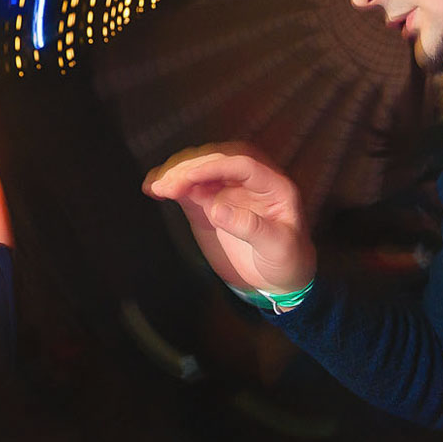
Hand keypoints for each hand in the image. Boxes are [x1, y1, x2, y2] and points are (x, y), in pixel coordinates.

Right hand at [144, 144, 314, 292]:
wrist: (278, 279)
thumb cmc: (287, 261)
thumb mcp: (278, 247)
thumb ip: (250, 227)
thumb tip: (217, 209)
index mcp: (274, 187)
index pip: (242, 165)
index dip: (216, 166)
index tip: (192, 176)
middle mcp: (249, 183)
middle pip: (217, 162)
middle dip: (191, 169)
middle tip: (170, 184)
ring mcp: (228, 192)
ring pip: (200, 171)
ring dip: (177, 174)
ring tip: (158, 186)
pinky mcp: (210, 203)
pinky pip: (189, 188)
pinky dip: (171, 185)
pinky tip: (155, 188)